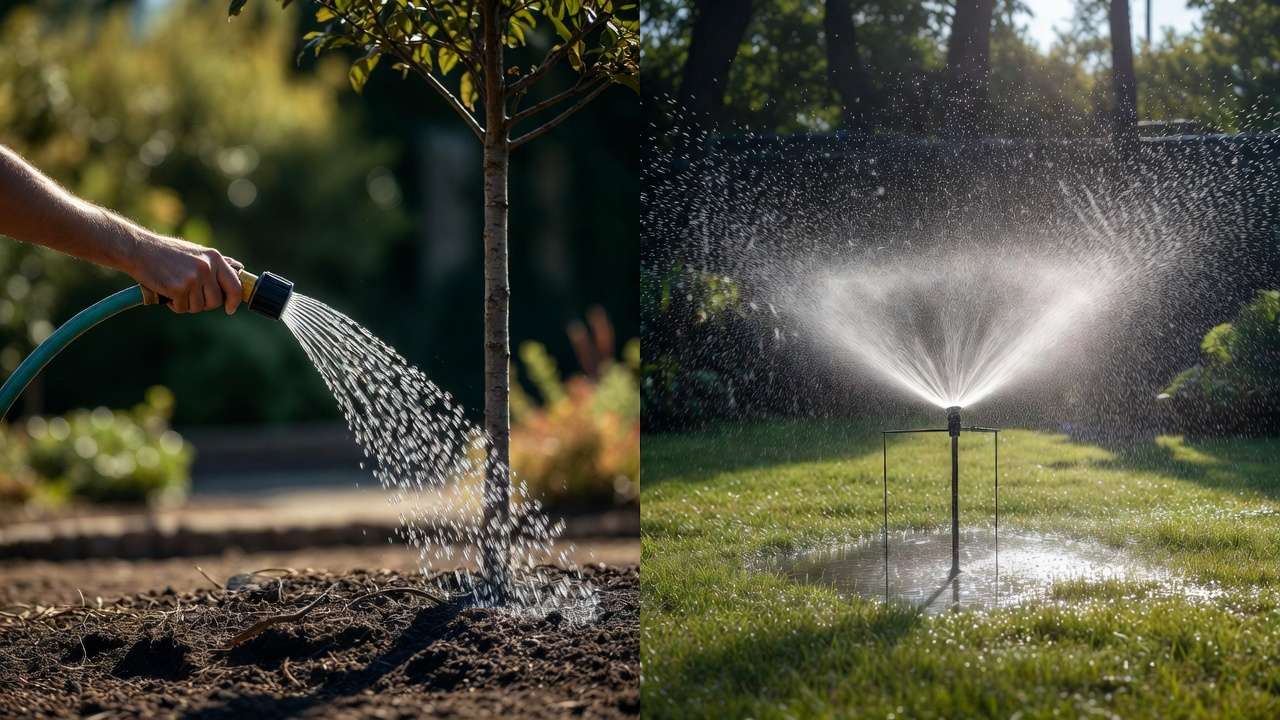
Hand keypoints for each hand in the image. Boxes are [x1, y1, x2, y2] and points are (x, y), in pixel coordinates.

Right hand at [124, 232, 243, 313]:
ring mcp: (193, 278)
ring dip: (187, 303)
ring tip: (176, 289)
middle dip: (203, 303)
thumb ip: (214, 265)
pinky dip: (174, 305)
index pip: (235, 285)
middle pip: (215, 301)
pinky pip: (182, 308)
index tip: (230, 309)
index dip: (234, 301)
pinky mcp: (178, 288)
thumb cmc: (167, 252)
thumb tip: (239, 271)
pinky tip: (167, 291)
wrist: (139, 249)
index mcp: (214, 258)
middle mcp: (206, 268)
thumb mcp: (196, 252)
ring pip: (198, 307)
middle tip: (189, 294)